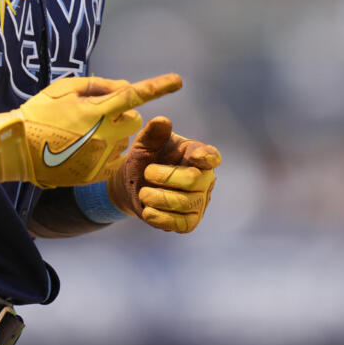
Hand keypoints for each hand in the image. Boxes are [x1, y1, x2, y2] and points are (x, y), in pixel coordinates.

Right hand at [0, 73, 182, 187]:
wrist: (18, 148)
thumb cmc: (40, 112)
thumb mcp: (65, 88)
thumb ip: (99, 85)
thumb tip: (125, 88)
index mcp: (96, 111)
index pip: (134, 96)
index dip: (158, 86)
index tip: (178, 80)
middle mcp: (103, 135)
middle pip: (133, 120)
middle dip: (122, 116)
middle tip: (96, 115)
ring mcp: (100, 156)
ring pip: (123, 140)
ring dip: (111, 135)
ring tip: (80, 134)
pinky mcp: (96, 173)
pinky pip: (112, 158)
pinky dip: (102, 152)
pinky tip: (80, 150)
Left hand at [105, 116, 219, 232]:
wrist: (133, 186)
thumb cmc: (145, 160)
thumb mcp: (144, 145)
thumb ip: (153, 133)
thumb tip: (162, 121)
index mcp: (196, 154)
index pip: (210, 156)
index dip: (207, 157)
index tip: (198, 156)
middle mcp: (204, 179)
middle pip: (194, 180)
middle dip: (167, 177)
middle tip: (147, 173)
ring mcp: (199, 202)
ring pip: (185, 203)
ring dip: (158, 198)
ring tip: (143, 193)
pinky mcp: (189, 222)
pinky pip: (179, 223)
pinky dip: (160, 217)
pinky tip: (147, 210)